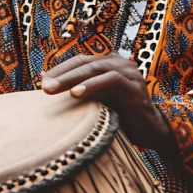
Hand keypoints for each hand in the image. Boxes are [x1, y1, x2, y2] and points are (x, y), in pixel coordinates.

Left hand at [41, 54, 175, 153]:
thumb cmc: (120, 116)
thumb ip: (74, 87)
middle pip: (84, 63)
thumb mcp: (93, 100)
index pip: (79, 61)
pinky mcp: (135, 85)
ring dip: (71, 79)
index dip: (60, 70)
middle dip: (61, 75)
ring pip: (95, 68)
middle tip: (42, 87)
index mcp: (109, 63)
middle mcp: (120, 62)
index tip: (41, 82)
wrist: (151, 132)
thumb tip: (43, 77)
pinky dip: (91, 85)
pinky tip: (76, 94)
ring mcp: (129, 71)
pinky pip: (110, 80)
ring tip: (52, 90)